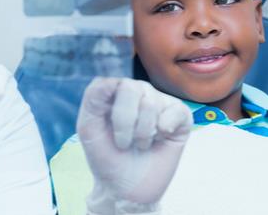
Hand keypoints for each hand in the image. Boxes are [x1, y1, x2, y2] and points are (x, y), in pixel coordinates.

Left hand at [77, 78, 191, 213]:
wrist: (127, 188)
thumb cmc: (106, 156)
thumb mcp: (88, 128)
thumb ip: (92, 99)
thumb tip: (110, 80)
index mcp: (113, 91)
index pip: (111, 82)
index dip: (110, 110)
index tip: (108, 130)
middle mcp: (136, 90)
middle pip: (132, 88)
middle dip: (125, 123)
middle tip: (123, 143)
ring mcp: (158, 101)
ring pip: (151, 103)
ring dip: (142, 133)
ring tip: (140, 144)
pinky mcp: (179, 115)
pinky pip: (176, 111)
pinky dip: (165, 129)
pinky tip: (160, 138)